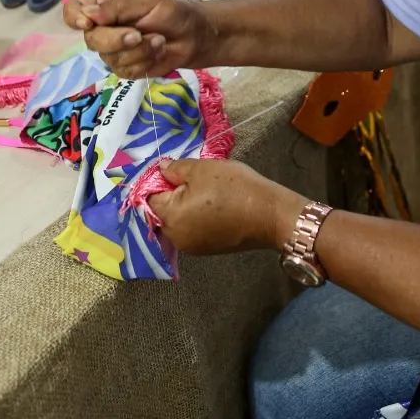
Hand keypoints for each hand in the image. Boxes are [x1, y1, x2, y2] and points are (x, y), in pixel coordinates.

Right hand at [63, 0, 212, 77]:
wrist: (197, 35)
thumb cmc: (174, 10)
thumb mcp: (147, 0)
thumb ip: (117, 7)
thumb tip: (88, 17)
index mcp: (105, 4)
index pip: (74, 10)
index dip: (75, 18)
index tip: (89, 24)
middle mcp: (104, 27)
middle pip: (90, 39)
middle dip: (116, 40)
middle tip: (139, 34)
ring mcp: (114, 49)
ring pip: (109, 58)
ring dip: (138, 51)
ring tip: (158, 39)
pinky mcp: (126, 68)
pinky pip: (125, 71)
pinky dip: (145, 62)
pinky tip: (158, 50)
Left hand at [146, 159, 305, 255]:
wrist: (269, 215)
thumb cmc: (234, 188)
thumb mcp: (202, 169)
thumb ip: (176, 169)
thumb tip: (161, 169)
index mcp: (170, 217)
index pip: (150, 196)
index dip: (159, 180)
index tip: (175, 170)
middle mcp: (177, 237)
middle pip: (163, 211)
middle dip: (172, 194)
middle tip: (193, 178)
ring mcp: (193, 247)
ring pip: (179, 220)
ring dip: (186, 205)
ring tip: (206, 190)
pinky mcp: (208, 250)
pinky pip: (193, 229)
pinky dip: (197, 217)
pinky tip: (214, 205)